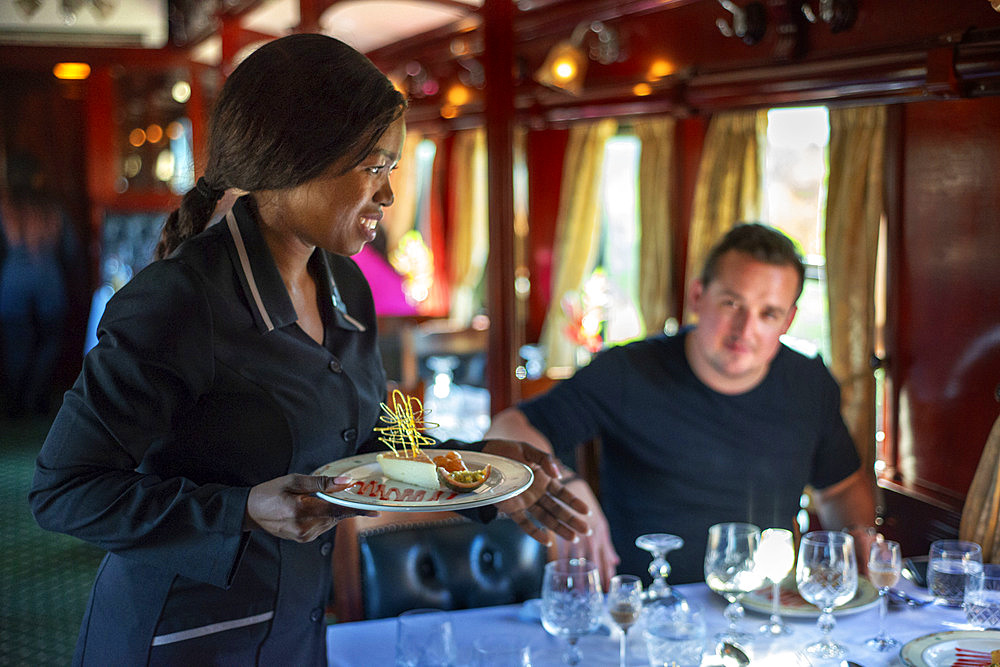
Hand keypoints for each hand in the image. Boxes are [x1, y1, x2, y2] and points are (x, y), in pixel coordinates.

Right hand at [245, 474, 375, 541]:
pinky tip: (317, 507)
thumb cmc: (270, 492)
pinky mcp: (303, 539)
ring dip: (334, 510)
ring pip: (330, 521)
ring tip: (325, 498)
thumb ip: (320, 483)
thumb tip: (345, 482)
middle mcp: (305, 528)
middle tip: (355, 495)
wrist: (250, 512)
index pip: (336, 510)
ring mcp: (304, 536)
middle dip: (346, 506)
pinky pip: (323, 525)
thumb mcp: (294, 481)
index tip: (374, 511)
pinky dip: (325, 516)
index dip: (357, 510)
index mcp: (301, 511)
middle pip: (336, 516)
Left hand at [483, 439, 590, 545]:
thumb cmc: (506, 450)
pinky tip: (546, 541)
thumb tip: (559, 474)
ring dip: (559, 528)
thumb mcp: (528, 450)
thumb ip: (545, 459)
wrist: (483, 454)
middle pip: (557, 509)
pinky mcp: (510, 508)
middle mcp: (536, 493)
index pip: (562, 494)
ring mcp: (524, 502)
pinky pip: (524, 523)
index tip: (587, 511)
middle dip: (572, 520)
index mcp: (542, 479)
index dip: (574, 503)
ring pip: (545, 518)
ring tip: (573, 538)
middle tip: (586, 531)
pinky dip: (535, 532)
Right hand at [550, 478, 619, 588]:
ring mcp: (574, 535)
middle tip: (591, 600)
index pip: (605, 561)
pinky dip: (559, 567)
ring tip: (575, 595)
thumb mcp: (600, 523)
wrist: (570, 484)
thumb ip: (607, 545)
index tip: (606, 592)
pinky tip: (558, 577)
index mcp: (600, 535)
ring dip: (576, 579)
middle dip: (592, 583)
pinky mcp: (558, 532)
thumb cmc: (586, 504)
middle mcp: (588, 536)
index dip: (606, 577)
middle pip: (591, 565)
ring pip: (576, 562)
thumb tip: (616, 562)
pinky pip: (558, 554)